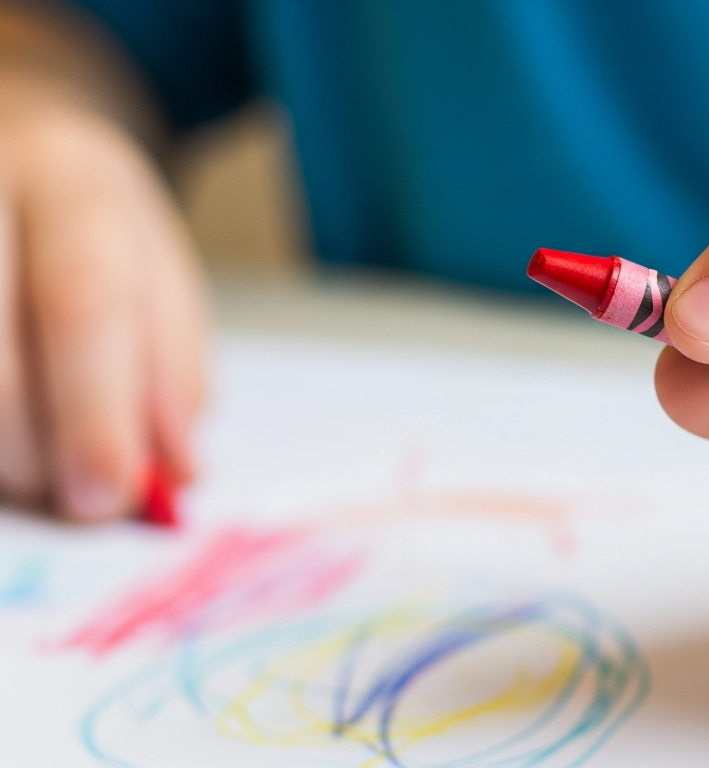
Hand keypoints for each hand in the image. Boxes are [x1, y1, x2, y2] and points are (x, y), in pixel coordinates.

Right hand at [0, 76, 204, 521]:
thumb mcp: (156, 274)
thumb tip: (175, 472)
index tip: (108, 495)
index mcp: (70, 180)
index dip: (95, 412)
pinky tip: (4, 438)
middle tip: (79, 497)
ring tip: (36, 462)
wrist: (5, 136)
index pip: (82, 302)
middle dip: (35, 451)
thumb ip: (171, 370)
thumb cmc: (87, 224)